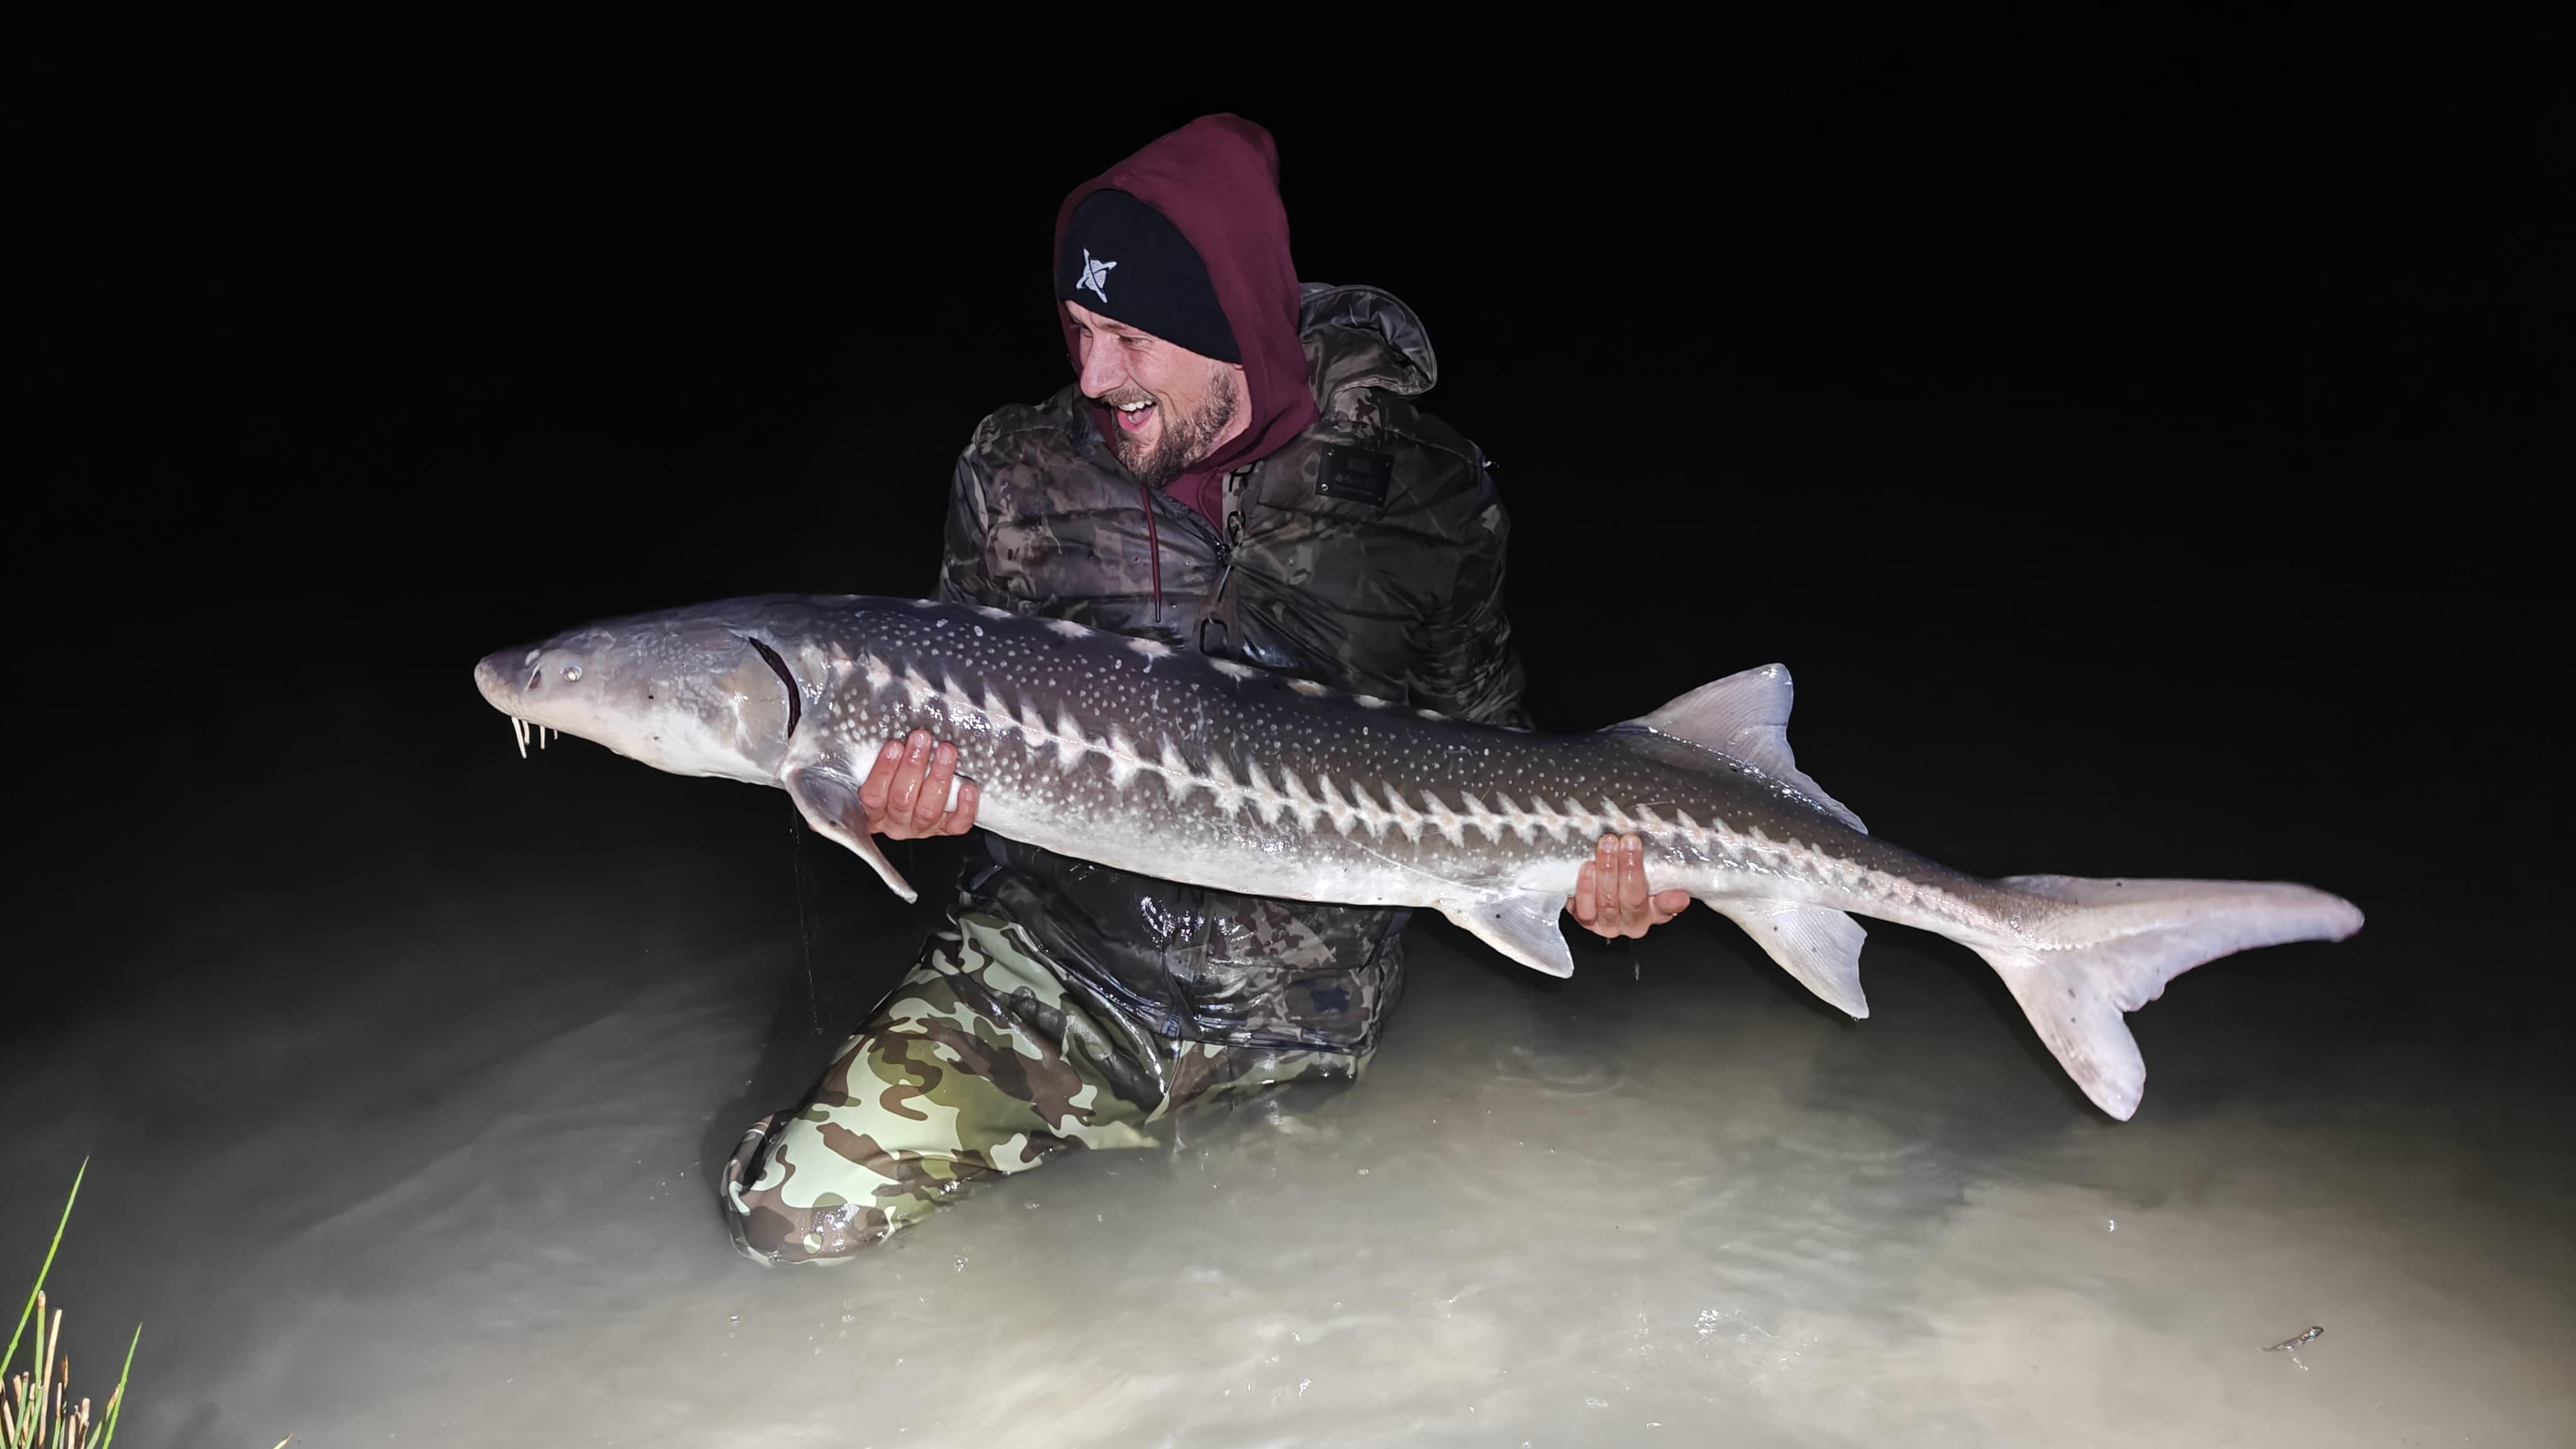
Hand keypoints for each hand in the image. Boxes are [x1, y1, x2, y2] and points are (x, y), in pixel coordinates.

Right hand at [858, 729, 980, 839]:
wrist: (905, 813)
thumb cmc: (891, 785)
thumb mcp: (879, 774)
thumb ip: (883, 759)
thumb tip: (893, 727)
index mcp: (874, 811)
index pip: (873, 795)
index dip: (884, 770)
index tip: (894, 745)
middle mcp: (896, 822)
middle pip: (902, 800)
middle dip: (913, 767)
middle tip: (922, 739)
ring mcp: (921, 828)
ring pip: (928, 809)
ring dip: (938, 777)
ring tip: (946, 751)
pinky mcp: (945, 830)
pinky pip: (956, 824)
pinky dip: (964, 807)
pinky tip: (968, 787)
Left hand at [1568, 833, 1689, 939]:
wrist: (1603, 888)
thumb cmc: (1630, 879)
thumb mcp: (1652, 878)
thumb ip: (1663, 878)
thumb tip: (1681, 890)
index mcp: (1652, 914)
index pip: (1663, 908)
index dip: (1670, 903)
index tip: (1680, 895)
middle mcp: (1629, 923)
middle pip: (1631, 900)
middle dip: (1629, 869)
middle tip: (1628, 842)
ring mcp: (1605, 923)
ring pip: (1606, 902)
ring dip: (1606, 871)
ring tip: (1607, 846)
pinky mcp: (1584, 919)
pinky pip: (1582, 908)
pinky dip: (1585, 887)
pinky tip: (1588, 867)